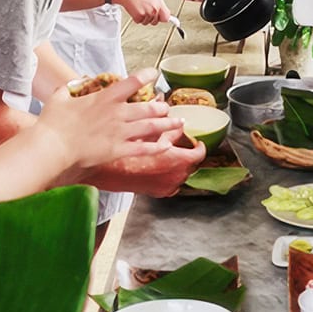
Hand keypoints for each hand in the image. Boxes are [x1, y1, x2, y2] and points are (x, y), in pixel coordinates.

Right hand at [39, 68, 182, 167]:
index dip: (146, 75)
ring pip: (151, 127)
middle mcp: (117, 114)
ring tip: (179, 123)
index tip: (154, 73)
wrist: (51, 148)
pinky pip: (143, 149)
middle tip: (167, 107)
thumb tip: (74, 83)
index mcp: (105, 98)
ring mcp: (120, 133)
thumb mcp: (59, 97)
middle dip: (161, 107)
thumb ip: (70, 88)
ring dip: (167, 124)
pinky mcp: (118, 151)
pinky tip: (167, 145)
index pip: (132, 82)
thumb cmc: (53, 123)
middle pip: (148, 107)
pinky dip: (157, 147)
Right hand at [84, 130, 206, 196]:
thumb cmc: (129, 154)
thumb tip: (174, 118)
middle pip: (192, 164)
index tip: (198, 142)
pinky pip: (173, 183)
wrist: (112, 173)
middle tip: (184, 145)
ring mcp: (169, 186)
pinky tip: (163, 167)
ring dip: (181, 164)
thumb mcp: (150, 135)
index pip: (199, 154)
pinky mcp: (160, 192)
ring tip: (172, 154)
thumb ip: (167, 127)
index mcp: (177, 160)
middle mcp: (176, 176)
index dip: (200, 146)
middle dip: (189, 154)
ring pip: (183, 174)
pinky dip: (172, 175)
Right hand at [116, 0, 170, 24]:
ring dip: (143, 18)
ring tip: (140, 8)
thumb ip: (160, 6)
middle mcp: (154, 9)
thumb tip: (166, 16)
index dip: (164, 19)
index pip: (166, 17)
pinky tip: (135, 10)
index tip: (163, 20)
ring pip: (147, 22)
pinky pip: (140, 22)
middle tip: (146, 9)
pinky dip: (137, 18)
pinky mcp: (139, 17)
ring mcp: (147, 14)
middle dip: (151, 18)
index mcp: (159, 3)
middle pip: (156, 22)